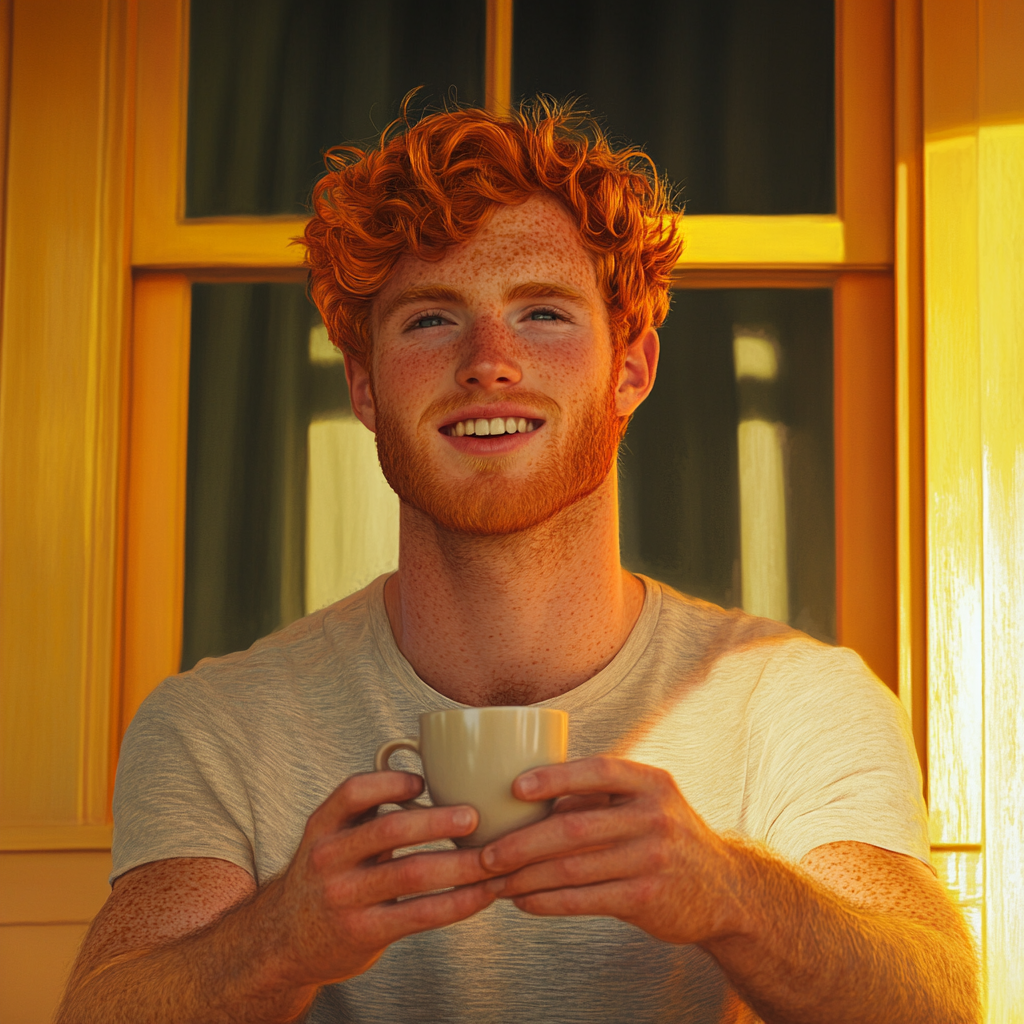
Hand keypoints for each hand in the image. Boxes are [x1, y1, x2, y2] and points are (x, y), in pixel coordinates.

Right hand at [266, 770, 497, 992]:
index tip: (424, 780)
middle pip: (390, 830)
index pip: (353, 792)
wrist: (284, 942)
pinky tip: (483, 895)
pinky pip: (420, 913)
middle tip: (476, 816)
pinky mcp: (364, 932)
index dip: (391, 781)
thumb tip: (436, 775)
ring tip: (493, 857)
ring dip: (460, 864)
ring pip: (412, 872)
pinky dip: (458, 902)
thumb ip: (370, 813)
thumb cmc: (329, 877)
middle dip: (438, 821)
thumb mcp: (333, 838)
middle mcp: (329, 858)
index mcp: (323, 825)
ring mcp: (345, 897)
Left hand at [478, 756, 743, 946]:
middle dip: (522, 843)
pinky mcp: (647, 899)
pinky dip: (547, 901)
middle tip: (486, 854)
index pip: (598, 771)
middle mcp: (655, 817)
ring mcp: (653, 859)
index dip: (555, 778)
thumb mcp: (646, 803)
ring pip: (573, 867)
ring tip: (496, 881)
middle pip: (574, 826)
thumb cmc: (665, 836)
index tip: (514, 788)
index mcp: (651, 783)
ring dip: (526, 876)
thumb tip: (525, 795)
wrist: (724, 889)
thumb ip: (599, 797)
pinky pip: (584, 899)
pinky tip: (524, 901)